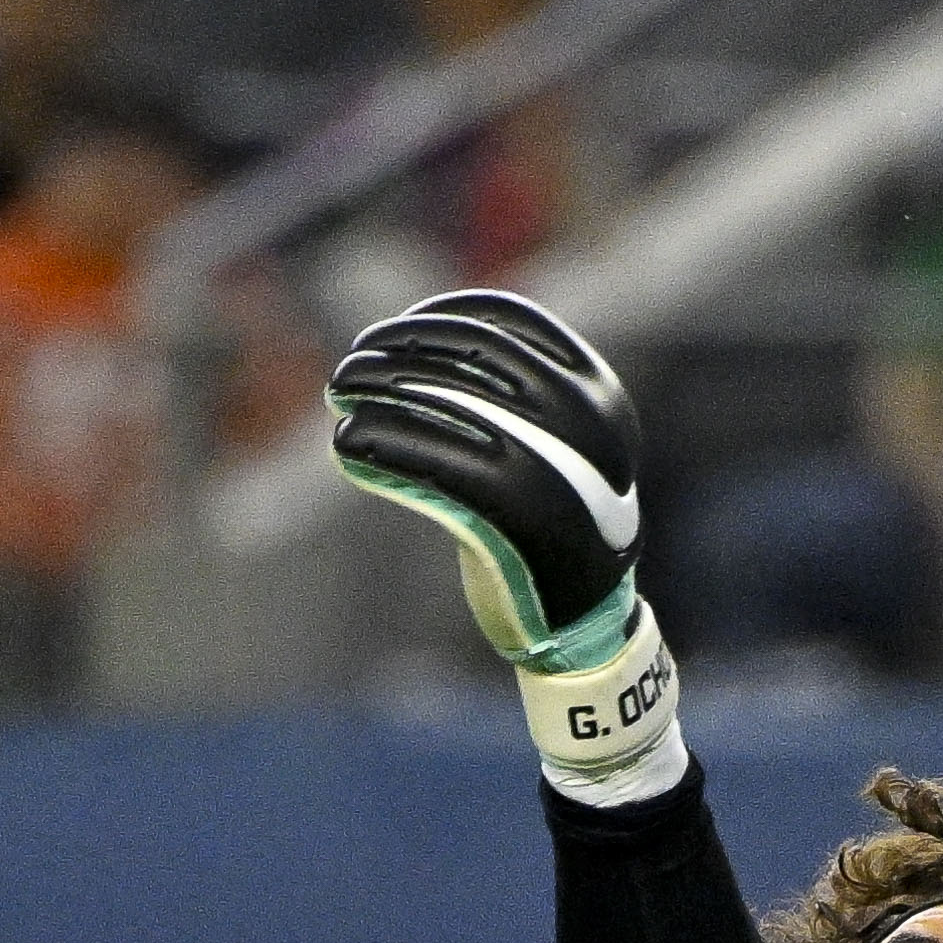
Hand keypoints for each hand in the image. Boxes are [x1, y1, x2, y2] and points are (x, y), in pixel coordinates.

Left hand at [328, 288, 646, 671]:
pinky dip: (383, 445)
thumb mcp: (559, 448)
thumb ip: (514, 394)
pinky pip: (435, 463)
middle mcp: (590, 426)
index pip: (509, 323)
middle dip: (399, 349)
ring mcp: (561, 467)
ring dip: (380, 392)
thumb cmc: (551, 526)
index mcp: (602, 397)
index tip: (393, 335)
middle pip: (474, 355)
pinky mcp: (521, 517)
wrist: (581, 624)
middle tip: (349, 368)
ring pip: (449, 403)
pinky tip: (349, 446)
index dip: (440, 318)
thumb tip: (413, 340)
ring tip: (340, 399)